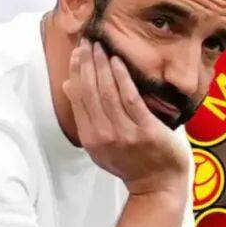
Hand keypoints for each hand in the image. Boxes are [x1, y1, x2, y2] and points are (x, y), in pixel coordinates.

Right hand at [62, 39, 189, 196]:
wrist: (157, 185)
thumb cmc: (131, 161)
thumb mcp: (101, 143)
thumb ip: (86, 116)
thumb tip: (68, 86)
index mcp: (91, 138)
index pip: (79, 98)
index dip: (76, 72)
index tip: (78, 52)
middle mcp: (103, 136)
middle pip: (90, 92)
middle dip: (87, 64)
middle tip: (88, 41)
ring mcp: (124, 134)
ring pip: (107, 93)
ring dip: (102, 66)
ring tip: (100, 46)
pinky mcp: (145, 131)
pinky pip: (130, 99)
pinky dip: (122, 78)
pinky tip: (118, 62)